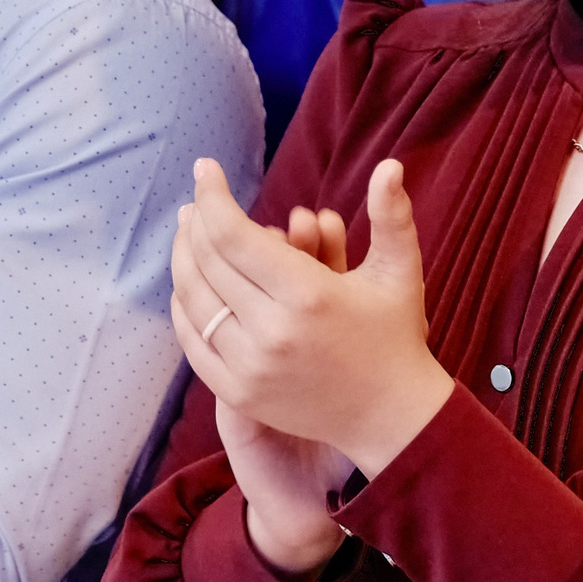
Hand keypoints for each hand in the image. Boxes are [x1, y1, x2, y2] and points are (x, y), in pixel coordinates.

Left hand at [171, 157, 452, 479]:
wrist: (390, 418)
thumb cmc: (395, 336)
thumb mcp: (399, 272)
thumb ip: (392, 216)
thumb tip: (390, 163)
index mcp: (309, 295)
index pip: (234, 235)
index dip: (213, 196)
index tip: (205, 168)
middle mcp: (272, 331)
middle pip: (208, 262)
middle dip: (196, 222)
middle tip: (196, 201)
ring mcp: (251, 367)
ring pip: (193, 300)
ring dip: (183, 260)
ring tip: (188, 234)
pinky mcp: (239, 394)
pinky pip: (193, 343)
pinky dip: (184, 309)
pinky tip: (189, 285)